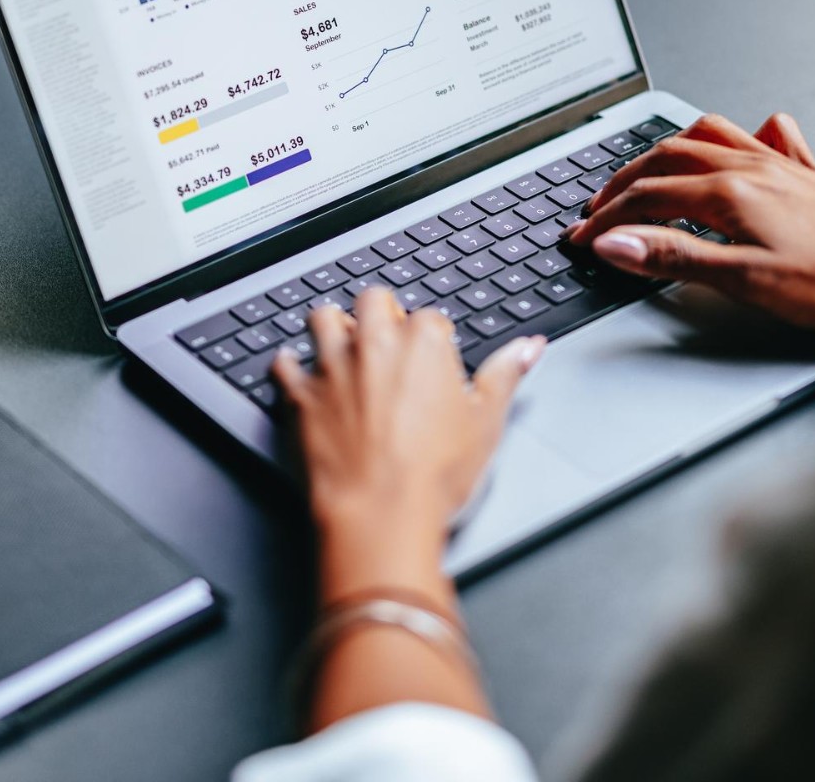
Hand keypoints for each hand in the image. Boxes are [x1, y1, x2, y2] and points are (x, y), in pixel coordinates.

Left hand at [274, 290, 543, 546]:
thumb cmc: (435, 474)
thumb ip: (506, 374)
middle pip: (373, 300)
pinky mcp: (303, 395)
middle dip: (382, 314)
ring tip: (345, 344)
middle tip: (391, 345)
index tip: (436, 360)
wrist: (382, 514)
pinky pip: (284, 364)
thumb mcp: (488, 421)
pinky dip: (290, 365)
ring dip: (333, 326)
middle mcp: (375, 343)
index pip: (429, 317)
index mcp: (423, 341)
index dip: (434, 338)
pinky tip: (297, 368)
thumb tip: (529, 347)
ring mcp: (334, 366)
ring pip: (323, 317)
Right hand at [564, 113, 814, 328]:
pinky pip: (761, 136)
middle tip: (596, 205)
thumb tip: (616, 243)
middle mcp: (747, 168)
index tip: (581, 238)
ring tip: (643, 166)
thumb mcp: (747, 280)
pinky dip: (737, 134)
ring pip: (705, 138)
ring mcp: (776, 165)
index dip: (605, 220)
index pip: (644, 199)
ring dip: (664, 150)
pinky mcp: (804, 174)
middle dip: (621, 182)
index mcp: (727, 193)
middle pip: (664, 160)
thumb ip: (676, 257)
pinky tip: (742, 140)